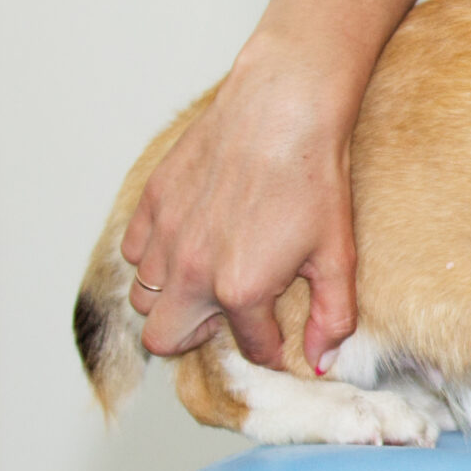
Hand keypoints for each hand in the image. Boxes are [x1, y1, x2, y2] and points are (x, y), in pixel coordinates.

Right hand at [120, 40, 360, 372]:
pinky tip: (190, 241)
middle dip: (195, 335)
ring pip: (144, 296)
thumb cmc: (314, 177)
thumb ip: (332, 316)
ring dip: (174, 295)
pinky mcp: (152, 202)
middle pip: (162, 339)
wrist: (284, 109)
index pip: (250, 348)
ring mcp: (165, 236)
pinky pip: (133, 253)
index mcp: (241, 290)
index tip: (278, 337)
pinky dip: (155, 258)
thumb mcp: (337, 254)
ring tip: (210, 274)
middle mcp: (192, 270)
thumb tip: (320, 361)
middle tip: (228, 313)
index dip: (269, 348)